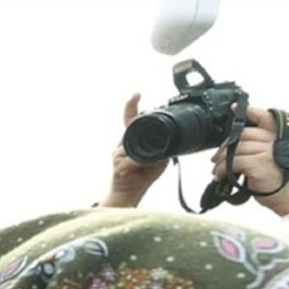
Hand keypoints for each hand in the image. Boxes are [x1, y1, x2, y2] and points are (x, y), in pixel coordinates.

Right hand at [98, 93, 168, 207]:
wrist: (128, 194)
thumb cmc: (141, 176)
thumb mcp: (157, 161)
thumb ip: (162, 150)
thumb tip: (170, 144)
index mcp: (131, 141)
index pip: (130, 120)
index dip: (132, 106)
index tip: (136, 94)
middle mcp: (122, 145)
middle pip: (133, 130)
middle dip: (141, 133)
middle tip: (145, 142)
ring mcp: (118, 154)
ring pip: (136, 146)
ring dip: (146, 156)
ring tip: (146, 166)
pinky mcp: (119, 165)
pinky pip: (134, 160)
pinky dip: (141, 164)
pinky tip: (140, 169)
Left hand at [211, 105, 288, 217]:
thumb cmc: (278, 181)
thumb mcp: (272, 159)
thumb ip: (259, 147)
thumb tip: (234, 145)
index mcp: (279, 137)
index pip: (265, 118)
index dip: (250, 112)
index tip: (234, 108)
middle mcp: (275, 141)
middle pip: (244, 134)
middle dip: (226, 145)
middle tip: (216, 158)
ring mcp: (268, 151)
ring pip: (236, 149)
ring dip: (221, 161)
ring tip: (217, 170)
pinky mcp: (260, 163)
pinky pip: (234, 162)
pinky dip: (223, 169)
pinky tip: (220, 176)